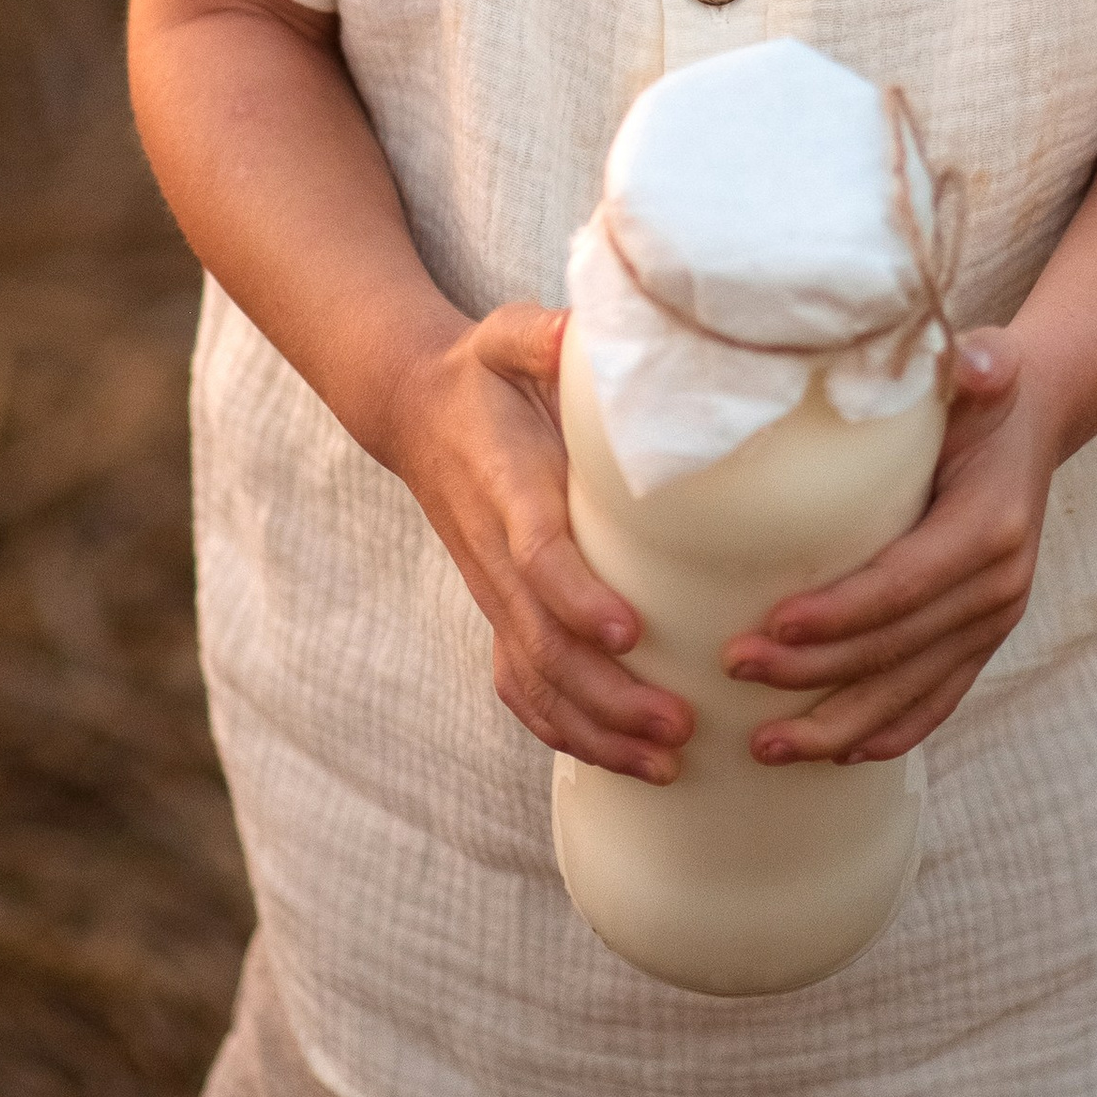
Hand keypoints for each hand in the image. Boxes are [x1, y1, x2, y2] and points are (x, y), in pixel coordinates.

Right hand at [379, 305, 694, 784]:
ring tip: (668, 762)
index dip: (578, 597)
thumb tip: (581, 334)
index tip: (629, 629)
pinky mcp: (500, 612)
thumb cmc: (483, 374)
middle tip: (681, 724)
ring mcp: (494, 593)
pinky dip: (566, 733)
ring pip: (534, 681)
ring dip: (597, 730)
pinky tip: (623, 761)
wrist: (416, 412)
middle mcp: (495, 554)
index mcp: (507, 489)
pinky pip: (523, 689)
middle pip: (543, 644)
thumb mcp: (507, 336)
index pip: (538, 556)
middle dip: (610, 694)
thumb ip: (541, 337)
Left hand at [721, 329, 1056, 763]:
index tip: (768, 626)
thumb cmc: (984, 391)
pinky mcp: (985, 637)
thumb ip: (976, 367)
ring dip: (838, 726)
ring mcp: (996, 620)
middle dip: (813, 671)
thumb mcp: (982, 367)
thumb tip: (969, 364)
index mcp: (990, 526)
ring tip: (764, 747)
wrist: (1037, 415)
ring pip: (911, 692)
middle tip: (733, 671)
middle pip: (896, 648)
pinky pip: (939, 699)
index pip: (904, 584)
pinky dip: (890, 732)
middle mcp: (1001, 585)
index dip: (839, 614)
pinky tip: (838, 756)